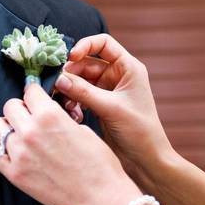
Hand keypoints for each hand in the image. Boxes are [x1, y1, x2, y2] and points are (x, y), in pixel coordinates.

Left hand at [0, 83, 140, 204]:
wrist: (99, 198)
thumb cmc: (98, 165)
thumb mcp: (83, 130)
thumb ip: (59, 118)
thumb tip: (47, 115)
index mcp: (50, 115)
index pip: (30, 91)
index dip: (35, 95)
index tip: (37, 101)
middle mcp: (30, 131)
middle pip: (9, 106)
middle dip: (20, 110)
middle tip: (30, 119)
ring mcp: (19, 153)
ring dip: (7, 128)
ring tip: (20, 136)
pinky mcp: (14, 174)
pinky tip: (9, 151)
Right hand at [54, 33, 174, 192]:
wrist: (146, 160)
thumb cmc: (139, 131)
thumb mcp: (111, 108)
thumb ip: (84, 92)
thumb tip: (59, 79)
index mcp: (128, 68)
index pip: (103, 43)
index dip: (85, 46)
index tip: (69, 58)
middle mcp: (117, 75)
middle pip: (86, 63)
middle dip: (71, 73)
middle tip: (57, 86)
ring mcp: (108, 90)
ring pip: (80, 80)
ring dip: (69, 89)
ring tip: (65, 104)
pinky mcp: (100, 105)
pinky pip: (80, 95)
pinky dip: (73, 101)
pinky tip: (72, 114)